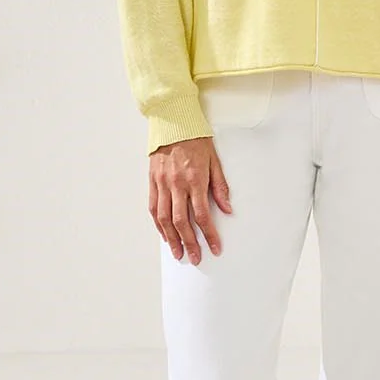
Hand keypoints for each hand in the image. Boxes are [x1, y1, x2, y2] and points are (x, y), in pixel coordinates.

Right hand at [149, 137, 231, 263]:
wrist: (173, 121)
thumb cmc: (196, 139)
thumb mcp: (214, 160)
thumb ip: (220, 186)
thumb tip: (227, 209)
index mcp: (195, 179)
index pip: (202, 214)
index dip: (209, 234)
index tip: (215, 247)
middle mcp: (176, 184)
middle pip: (181, 221)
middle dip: (189, 243)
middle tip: (195, 258)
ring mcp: (162, 183)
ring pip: (164, 218)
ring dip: (171, 238)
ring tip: (178, 252)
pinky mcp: (152, 181)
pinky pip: (153, 208)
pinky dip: (158, 224)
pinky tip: (164, 235)